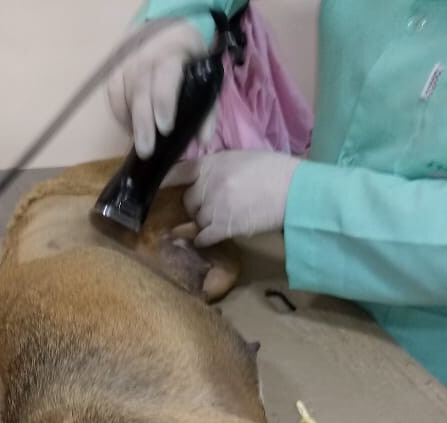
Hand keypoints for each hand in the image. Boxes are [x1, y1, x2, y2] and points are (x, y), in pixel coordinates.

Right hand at [107, 20, 211, 159]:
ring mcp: (126, 56)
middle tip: (145, 150)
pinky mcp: (113, 64)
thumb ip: (206, 108)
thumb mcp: (204, 74)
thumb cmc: (188, 56)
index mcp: (172, 49)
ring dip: (129, 120)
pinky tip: (128, 126)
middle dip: (142, 122)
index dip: (164, 102)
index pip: (165, 75)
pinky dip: (119, 112)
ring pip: (121, 92)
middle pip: (140, 88)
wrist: (165, 26)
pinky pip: (112, 92)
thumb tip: (203, 140)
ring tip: (138, 142)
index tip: (165, 129)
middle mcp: (145, 51)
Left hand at [165, 151, 301, 246]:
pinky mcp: (223, 227)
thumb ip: (219, 167)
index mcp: (212, 163)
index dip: (165, 179)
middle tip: (212, 206)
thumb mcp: (242, 158)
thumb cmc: (274, 171)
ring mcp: (214, 207)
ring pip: (196, 220)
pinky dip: (204, 239)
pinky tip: (209, 238)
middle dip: (196, 205)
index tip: (153, 185)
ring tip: (222, 219)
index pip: (179, 170)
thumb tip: (205, 178)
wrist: (293, 191)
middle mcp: (208, 184)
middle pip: (188, 201)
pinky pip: (203, 237)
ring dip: (204, 222)